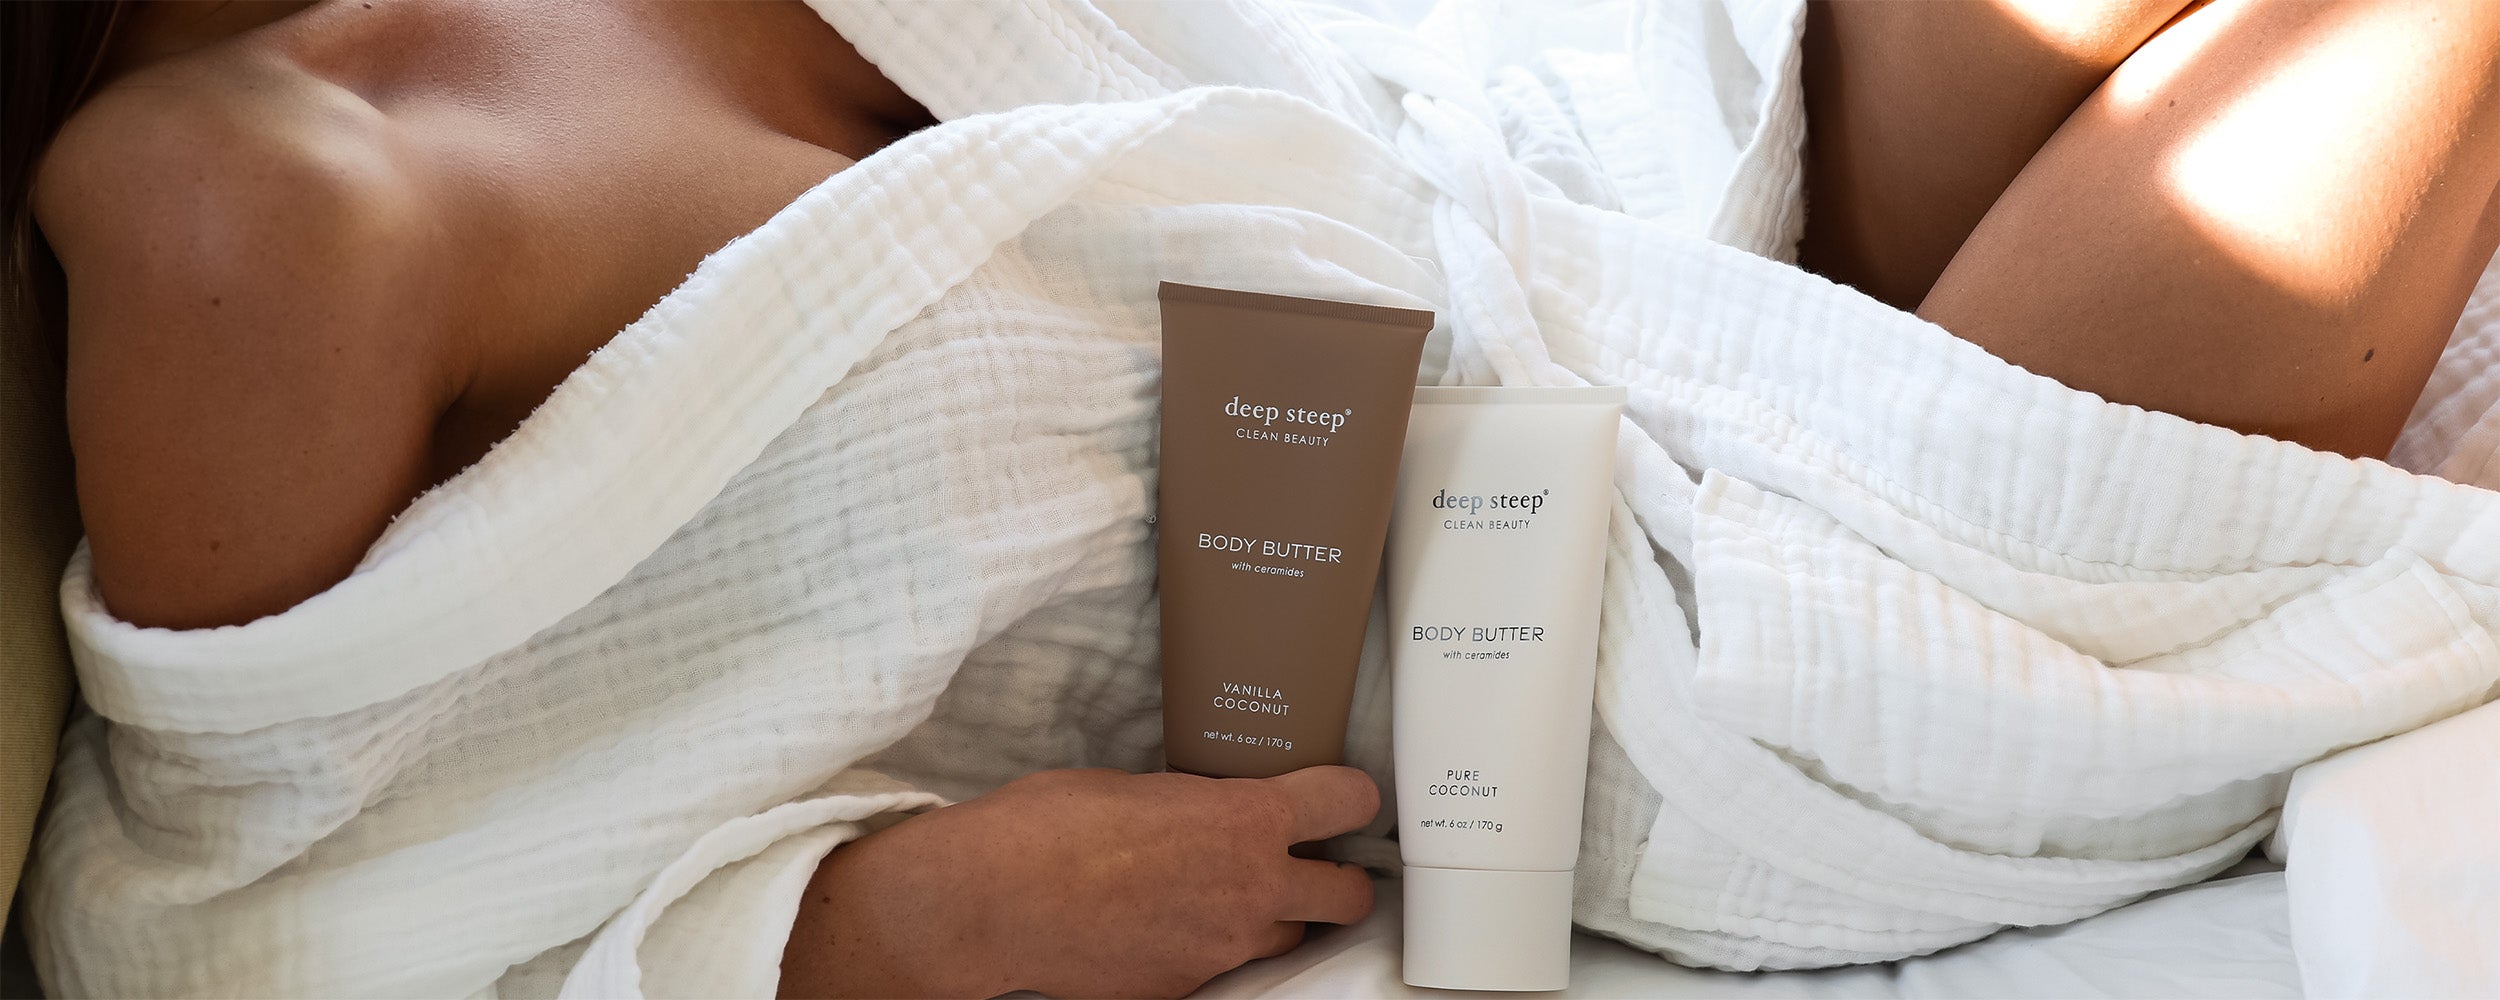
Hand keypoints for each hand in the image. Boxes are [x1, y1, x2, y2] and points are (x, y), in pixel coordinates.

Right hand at [779, 765, 1380, 997]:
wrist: (993, 900)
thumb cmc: (1049, 826)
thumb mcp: (1140, 788)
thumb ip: (1195, 803)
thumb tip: (1204, 810)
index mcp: (1245, 819)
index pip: (1347, 802)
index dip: (1354, 798)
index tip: (1346, 799)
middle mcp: (1251, 887)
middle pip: (1348, 895)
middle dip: (1340, 880)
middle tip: (1317, 866)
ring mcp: (1223, 948)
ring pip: (1287, 939)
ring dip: (1273, 919)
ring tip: (1228, 900)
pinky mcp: (1186, 989)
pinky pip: (1221, 970)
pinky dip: (1206, 950)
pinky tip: (1163, 928)